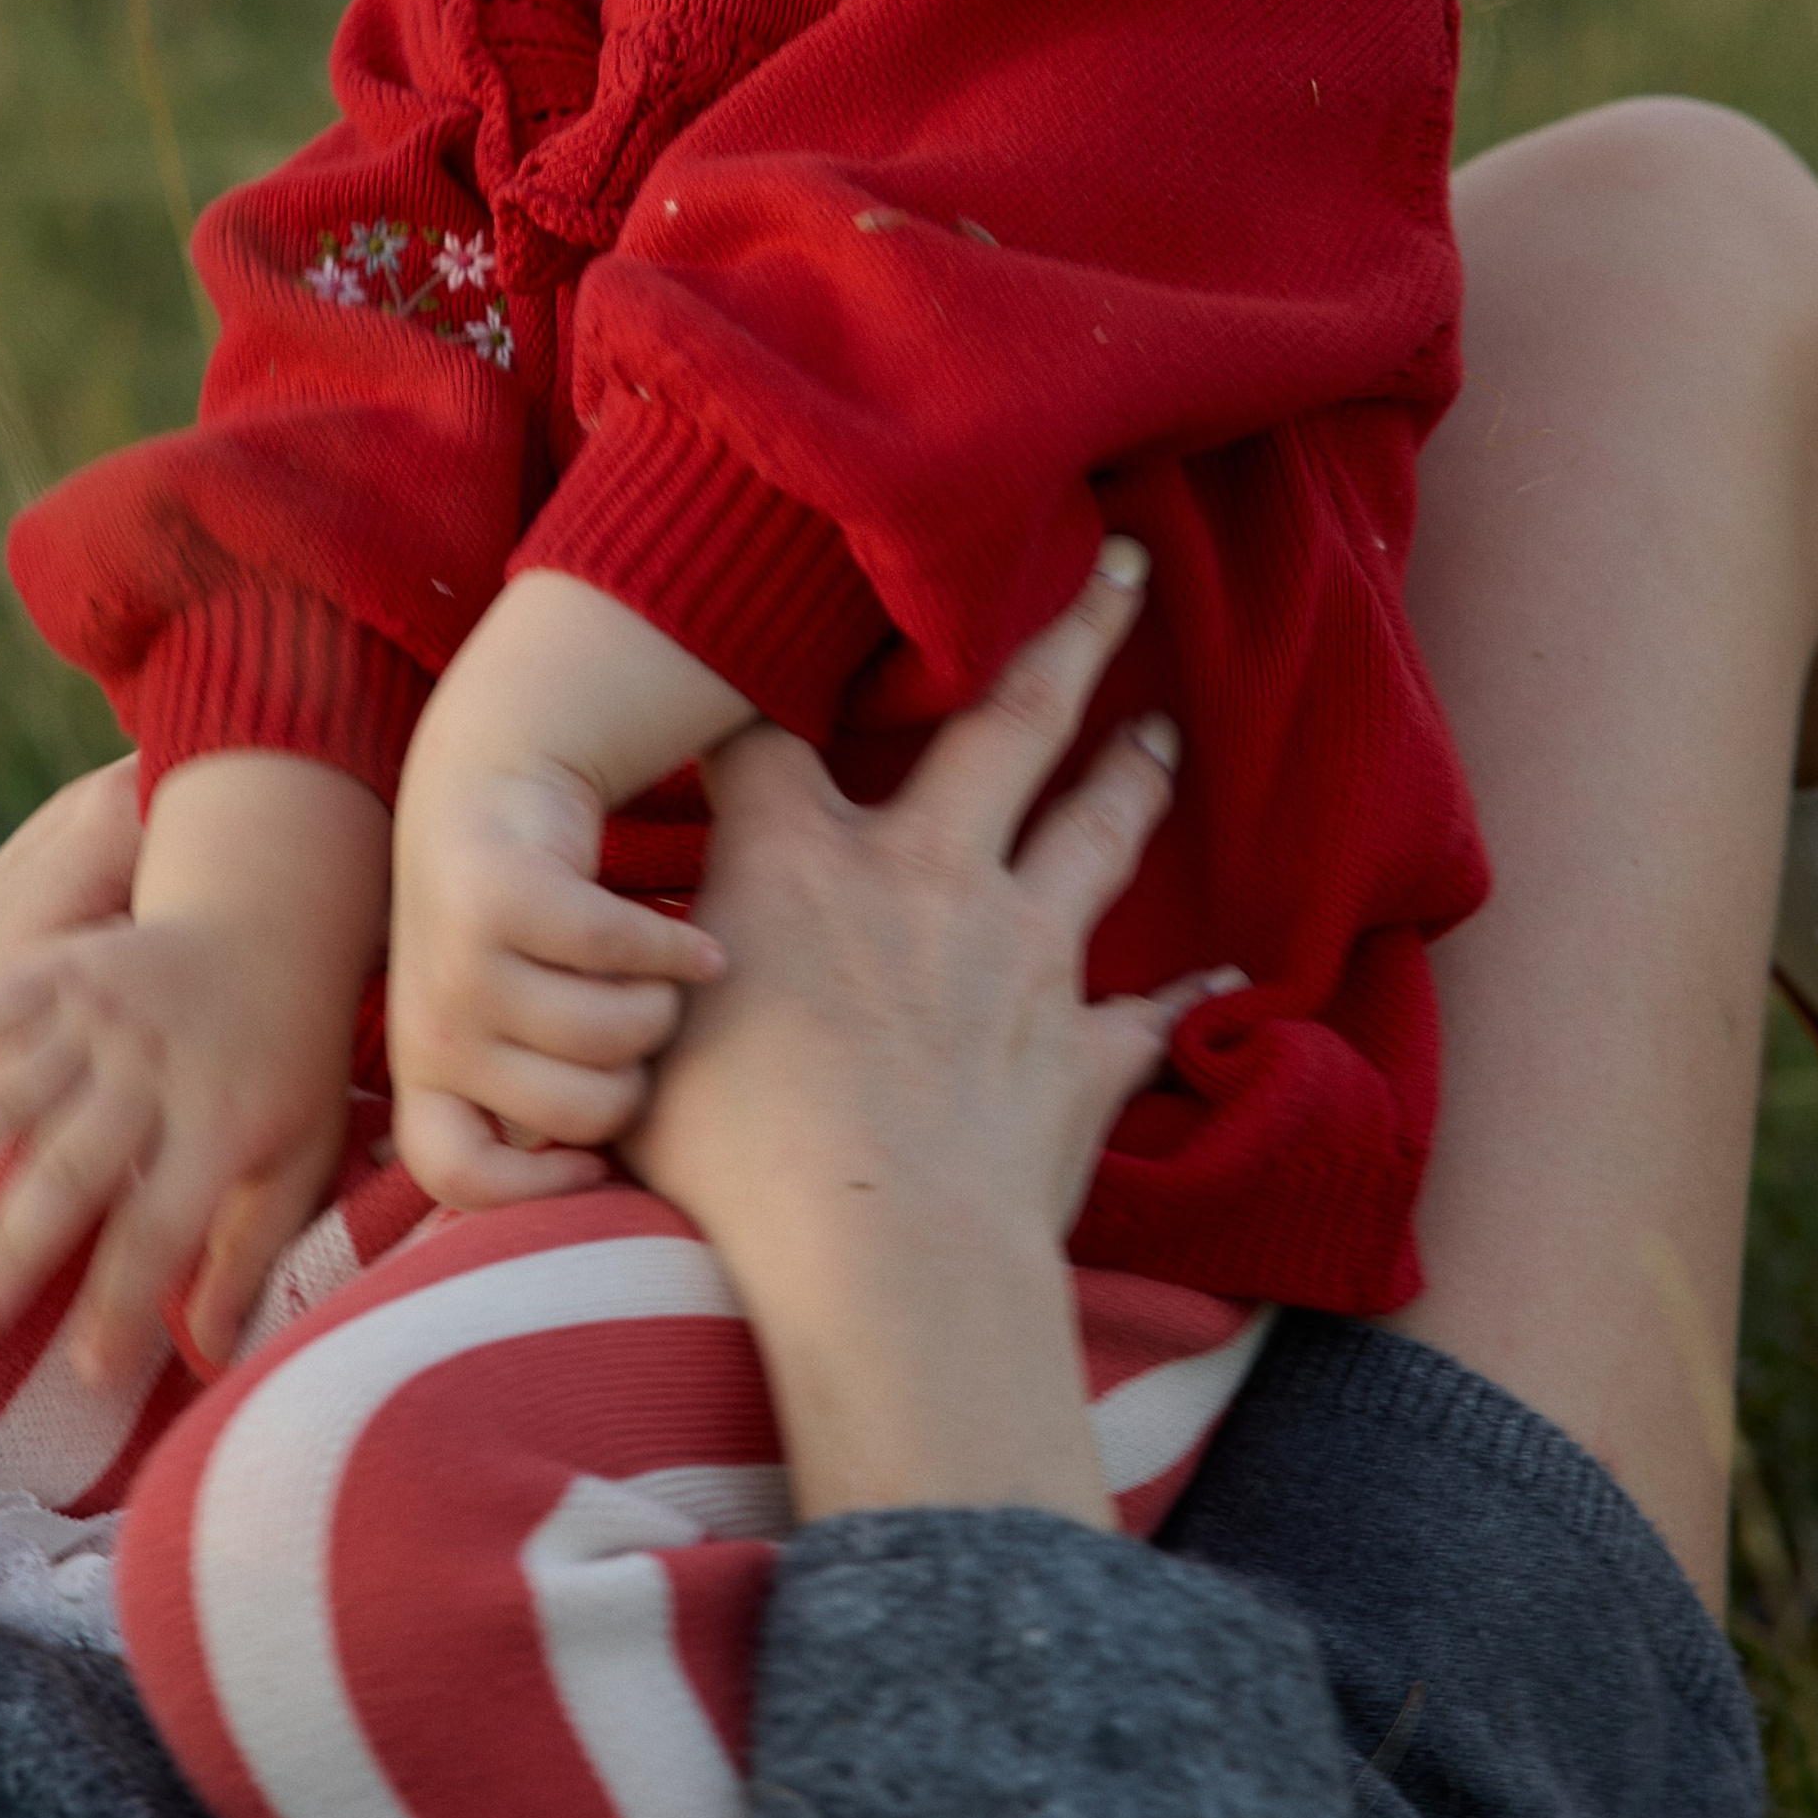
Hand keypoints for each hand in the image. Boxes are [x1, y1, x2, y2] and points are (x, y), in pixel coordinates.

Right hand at [0, 753, 385, 1384]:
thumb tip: (213, 1356)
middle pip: (75, 1164)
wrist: (274, 918)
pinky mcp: (66, 966)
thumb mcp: (300, 1153)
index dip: (126, 1302)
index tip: (85, 1375)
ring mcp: (105, 1009)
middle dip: (18, 1243)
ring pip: (12, 1087)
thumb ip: (254, 1249)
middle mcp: (156, 1064)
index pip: (165, 1227)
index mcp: (223, 1118)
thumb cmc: (287, 1062)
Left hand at [384, 750, 722, 1209]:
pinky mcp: (502, 896)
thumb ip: (543, 1095)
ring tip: (653, 976)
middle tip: (641, 1021)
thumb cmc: (521, 931)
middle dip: (641, 1070)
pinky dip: (681, 948)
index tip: (599, 1164)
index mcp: (428, 1072)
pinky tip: (698, 950)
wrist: (487, 786)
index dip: (534, 1190)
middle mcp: (431, 1026)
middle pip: (584, 1111)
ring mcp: (460, 962)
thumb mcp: (504, 1022)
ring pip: (616, 1034)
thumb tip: (627, 1191)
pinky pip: (626, 951)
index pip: (454, 1173)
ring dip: (662, 1003)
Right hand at [623, 541, 1181, 1527]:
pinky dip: (1184, 995)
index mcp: (799, 862)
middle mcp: (923, 874)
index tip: (789, 630)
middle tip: (1123, 561)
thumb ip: (645, 997)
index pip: (771, 736)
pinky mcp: (1081, 1046)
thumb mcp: (645, 1052)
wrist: (876, 1257)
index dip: (771, 683)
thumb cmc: (731, 1166)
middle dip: (1068, 633)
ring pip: (1095, 827)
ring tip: (1162, 725)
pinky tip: (1223, 977)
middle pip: (1009, 720)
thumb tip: (593, 993)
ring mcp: (1020, 951)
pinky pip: (1150, 1011)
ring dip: (1132, 772)